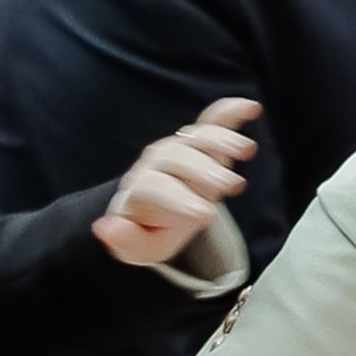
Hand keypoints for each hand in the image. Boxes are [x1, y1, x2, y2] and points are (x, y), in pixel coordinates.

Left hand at [93, 100, 257, 265]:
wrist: (153, 206)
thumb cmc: (150, 229)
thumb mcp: (139, 248)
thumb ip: (125, 240)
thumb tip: (105, 227)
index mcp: (141, 187)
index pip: (156, 187)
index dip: (180, 199)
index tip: (206, 215)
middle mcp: (158, 161)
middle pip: (178, 157)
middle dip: (205, 169)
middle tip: (232, 186)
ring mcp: (180, 146)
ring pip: (197, 136)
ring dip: (221, 140)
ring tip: (246, 150)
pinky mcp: (200, 139)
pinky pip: (212, 120)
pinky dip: (230, 111)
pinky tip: (251, 108)